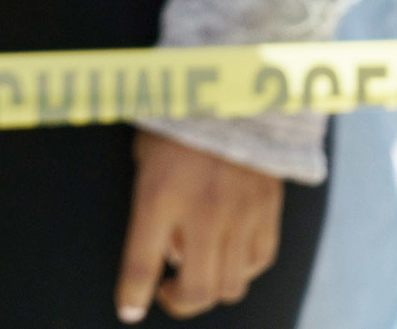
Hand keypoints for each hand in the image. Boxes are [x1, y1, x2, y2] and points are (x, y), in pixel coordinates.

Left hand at [116, 131, 284, 320]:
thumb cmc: (178, 121)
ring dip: (211, 288)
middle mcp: (201, 211)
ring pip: (231, 286)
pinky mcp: (268, 211)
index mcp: (159, 194)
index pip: (141, 264)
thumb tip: (170, 254)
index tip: (129, 310)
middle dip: (178, 302)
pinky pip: (259, 262)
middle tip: (168, 291)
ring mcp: (239, 214)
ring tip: (199, 269)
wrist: (232, 90)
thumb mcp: (146, 155)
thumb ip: (151, 206)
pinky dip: (242, 268)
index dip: (132, 297)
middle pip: (196, 291)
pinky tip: (229, 252)